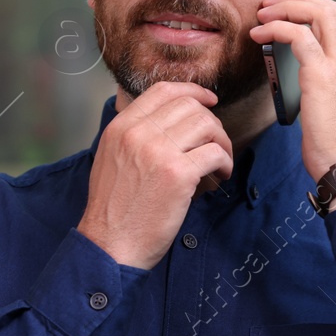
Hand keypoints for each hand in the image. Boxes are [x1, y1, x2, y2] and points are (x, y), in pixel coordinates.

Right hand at [77, 82, 232, 269]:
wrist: (110, 244)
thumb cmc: (115, 209)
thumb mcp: (111, 159)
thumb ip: (134, 136)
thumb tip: (170, 123)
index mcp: (121, 127)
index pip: (162, 91)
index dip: (192, 91)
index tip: (209, 100)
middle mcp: (138, 134)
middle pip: (189, 106)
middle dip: (211, 121)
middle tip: (216, 142)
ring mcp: (158, 152)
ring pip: (206, 124)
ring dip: (222, 141)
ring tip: (221, 161)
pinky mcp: (178, 174)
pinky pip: (215, 153)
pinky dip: (225, 162)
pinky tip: (222, 175)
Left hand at [252, 0, 335, 183]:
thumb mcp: (335, 114)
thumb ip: (324, 92)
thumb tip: (306, 85)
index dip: (317, 2)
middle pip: (331, 10)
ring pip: (319, 14)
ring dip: (287, 6)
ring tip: (264, 13)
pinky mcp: (323, 77)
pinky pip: (299, 37)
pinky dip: (277, 28)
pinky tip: (260, 34)